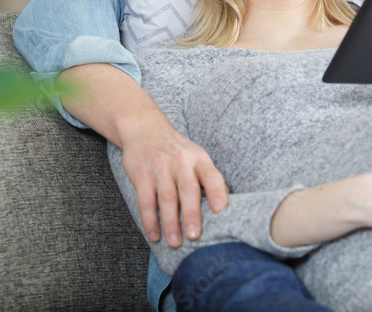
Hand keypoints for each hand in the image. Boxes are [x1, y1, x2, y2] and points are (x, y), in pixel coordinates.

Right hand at [121, 123, 228, 247]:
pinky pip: (145, 200)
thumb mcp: (197, 157)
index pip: (211, 176)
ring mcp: (160, 167)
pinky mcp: (142, 173)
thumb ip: (210, 178)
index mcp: (199, 159)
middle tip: (195, 236)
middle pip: (188, 189)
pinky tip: (154, 235)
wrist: (145, 129)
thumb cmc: (177, 150)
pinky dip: (149, 220)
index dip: (217, 192)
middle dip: (191, 214)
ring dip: (170, 222)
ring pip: (166, 198)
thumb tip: (229, 201)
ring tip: (175, 242)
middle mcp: (181, 161)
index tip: (221, 211)